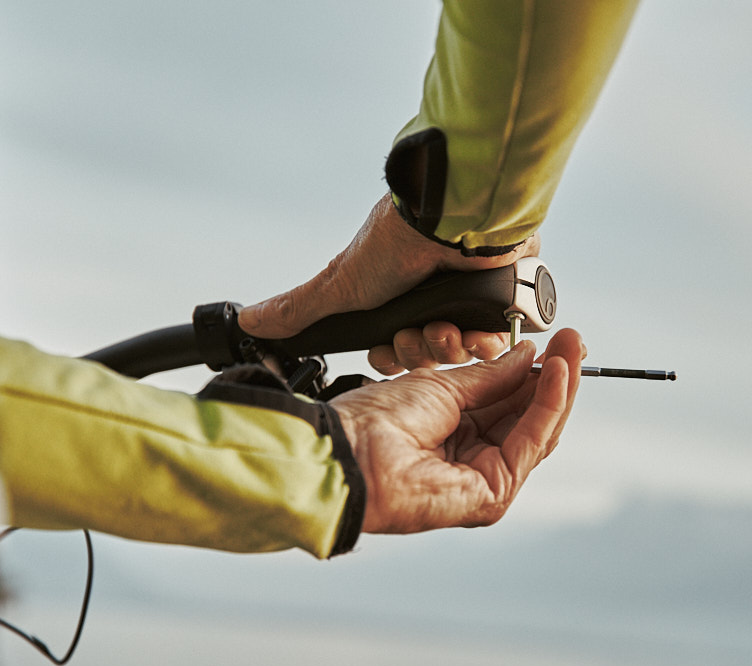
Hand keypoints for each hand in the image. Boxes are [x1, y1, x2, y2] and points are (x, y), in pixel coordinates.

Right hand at [238, 194, 539, 373]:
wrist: (450, 220)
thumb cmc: (397, 243)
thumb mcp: (340, 283)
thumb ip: (298, 307)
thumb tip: (249, 319)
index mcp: (398, 298)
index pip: (395, 350)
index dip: (393, 359)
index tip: (390, 351)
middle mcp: (433, 298)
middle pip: (427, 356)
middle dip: (421, 352)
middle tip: (421, 333)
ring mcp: (469, 297)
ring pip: (461, 351)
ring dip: (449, 345)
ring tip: (447, 325)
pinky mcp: (502, 296)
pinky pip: (497, 338)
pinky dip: (485, 339)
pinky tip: (476, 328)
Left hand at [329, 329, 584, 533]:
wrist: (351, 449)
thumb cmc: (378, 420)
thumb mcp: (442, 384)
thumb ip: (491, 376)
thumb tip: (529, 356)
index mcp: (454, 433)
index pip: (509, 404)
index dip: (536, 373)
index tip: (557, 342)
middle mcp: (471, 460)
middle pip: (528, 419)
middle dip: (554, 377)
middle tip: (574, 341)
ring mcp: (483, 481)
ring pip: (536, 432)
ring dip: (558, 388)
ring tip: (571, 350)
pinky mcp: (492, 495)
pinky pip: (529, 444)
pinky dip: (546, 406)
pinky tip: (555, 373)